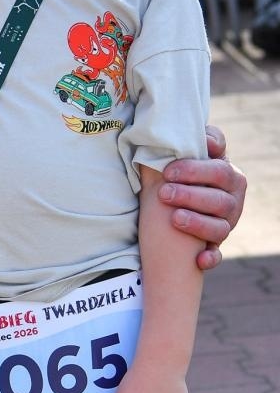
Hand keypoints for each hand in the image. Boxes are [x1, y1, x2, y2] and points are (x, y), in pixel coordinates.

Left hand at [158, 125, 246, 269]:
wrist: (169, 216)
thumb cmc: (173, 180)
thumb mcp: (173, 163)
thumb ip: (174, 148)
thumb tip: (161, 132)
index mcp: (224, 172)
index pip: (219, 166)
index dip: (196, 167)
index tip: (169, 169)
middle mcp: (231, 197)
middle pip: (219, 195)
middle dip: (191, 192)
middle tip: (164, 191)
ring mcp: (226, 222)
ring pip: (220, 225)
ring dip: (198, 222)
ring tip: (174, 218)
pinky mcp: (215, 246)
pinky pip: (218, 254)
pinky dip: (211, 258)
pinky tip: (199, 260)